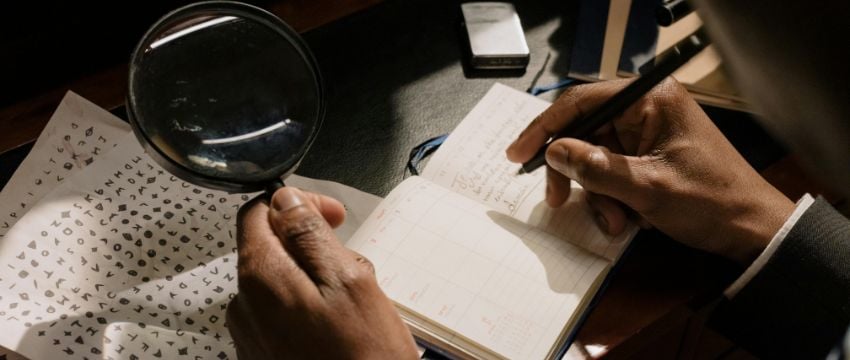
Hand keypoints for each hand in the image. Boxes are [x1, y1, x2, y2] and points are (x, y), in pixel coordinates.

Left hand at [227, 187, 418, 358]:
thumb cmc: (364, 359)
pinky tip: (340, 327)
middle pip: (271, 247)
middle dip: (313, 246)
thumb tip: (286, 199)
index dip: (298, 204)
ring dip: (316, 279)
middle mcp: (244, 304)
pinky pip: (283, 313)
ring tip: (353, 304)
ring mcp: (251, 334)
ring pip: (282, 281)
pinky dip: (310, 307)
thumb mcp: (349, 281)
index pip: (260, 212)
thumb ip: (310, 235)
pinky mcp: (263, 355)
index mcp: (261, 276)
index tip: (333, 216)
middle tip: (355, 267)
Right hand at [506, 78, 794, 264]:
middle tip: (559, 201)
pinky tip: (629, 220)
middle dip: (575, 174)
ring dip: (597, 194)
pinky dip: (611, 198)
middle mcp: (646, 110)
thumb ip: (596, 168)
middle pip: (584, 133)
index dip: (545, 128)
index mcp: (650, 100)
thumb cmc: (711, 202)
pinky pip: (611, 172)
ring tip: (617, 221)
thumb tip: (555, 153)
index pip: (582, 102)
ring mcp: (648, 134)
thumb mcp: (647, 188)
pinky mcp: (649, 156)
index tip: (518, 154)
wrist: (751, 231)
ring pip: (594, 159)